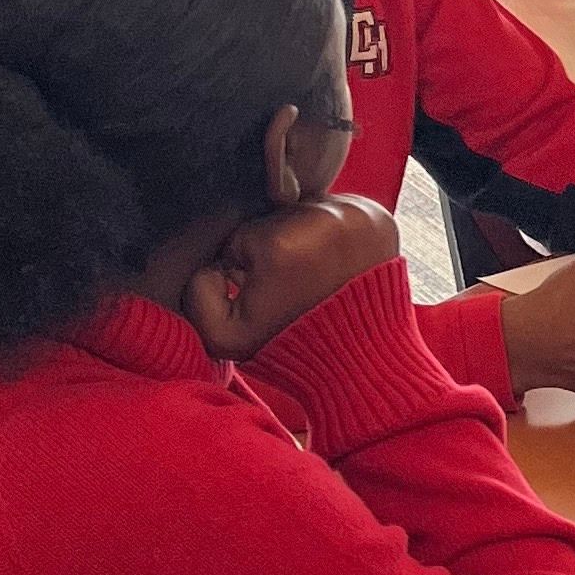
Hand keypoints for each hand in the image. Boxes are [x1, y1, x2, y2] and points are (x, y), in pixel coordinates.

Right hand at [185, 193, 402, 362]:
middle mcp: (320, 219)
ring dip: (307, 239)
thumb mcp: (224, 336)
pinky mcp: (380, 216)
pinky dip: (338, 235)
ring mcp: (355, 215)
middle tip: (295, 288)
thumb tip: (213, 264)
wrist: (362, 361)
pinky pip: (341, 213)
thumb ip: (194, 293)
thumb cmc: (293, 349)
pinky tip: (339, 267)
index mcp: (279, 242)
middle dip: (277, 250)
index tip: (268, 294)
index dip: (247, 270)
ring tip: (318, 279)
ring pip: (308, 214)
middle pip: (275, 220)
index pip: (242, 237)